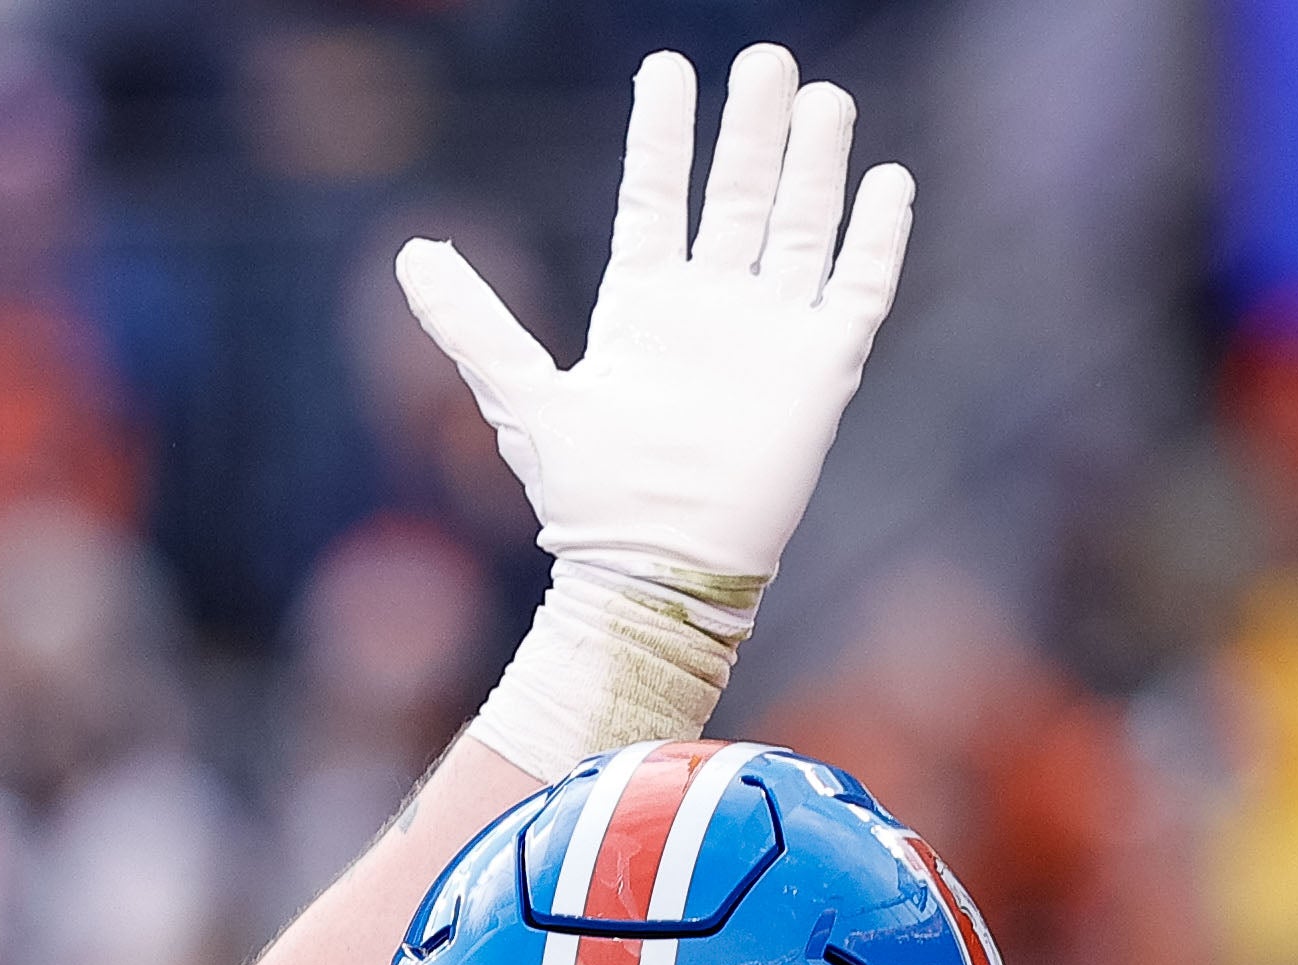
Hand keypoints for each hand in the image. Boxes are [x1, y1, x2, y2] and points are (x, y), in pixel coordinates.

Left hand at [398, 44, 912, 608]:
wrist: (657, 570)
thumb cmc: (588, 498)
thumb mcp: (523, 398)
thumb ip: (472, 324)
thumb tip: (410, 254)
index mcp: (643, 305)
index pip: (655, 196)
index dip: (662, 135)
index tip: (667, 68)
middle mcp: (710, 307)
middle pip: (737, 195)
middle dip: (752, 128)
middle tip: (765, 61)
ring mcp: (769, 333)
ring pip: (800, 225)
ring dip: (814, 163)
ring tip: (822, 98)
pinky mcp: (821, 369)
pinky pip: (858, 288)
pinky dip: (875, 237)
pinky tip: (887, 182)